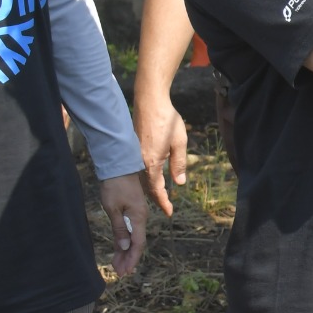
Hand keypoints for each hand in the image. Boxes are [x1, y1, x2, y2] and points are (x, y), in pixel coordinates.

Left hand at [99, 172, 150, 276]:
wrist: (119, 166)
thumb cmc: (115, 186)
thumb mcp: (113, 209)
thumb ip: (120, 229)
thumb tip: (125, 247)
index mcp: (139, 218)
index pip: (137, 244)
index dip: (132, 259)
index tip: (125, 271)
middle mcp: (141, 218)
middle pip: (136, 243)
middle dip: (128, 259)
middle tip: (119, 272)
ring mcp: (137, 214)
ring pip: (133, 237)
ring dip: (125, 251)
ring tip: (118, 264)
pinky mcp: (131, 210)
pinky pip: (130, 230)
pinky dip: (124, 240)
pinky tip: (119, 248)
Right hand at [134, 88, 188, 214]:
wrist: (149, 101)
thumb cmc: (167, 119)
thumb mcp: (179, 142)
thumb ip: (179, 164)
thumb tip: (180, 183)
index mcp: (151, 162)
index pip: (156, 189)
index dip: (163, 202)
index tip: (169, 212)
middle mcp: (140, 161)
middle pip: (147, 186)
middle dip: (156, 198)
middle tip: (165, 207)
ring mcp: (134, 154)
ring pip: (141, 178)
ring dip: (150, 188)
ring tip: (159, 195)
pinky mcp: (133, 147)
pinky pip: (138, 168)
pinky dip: (145, 176)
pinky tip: (150, 176)